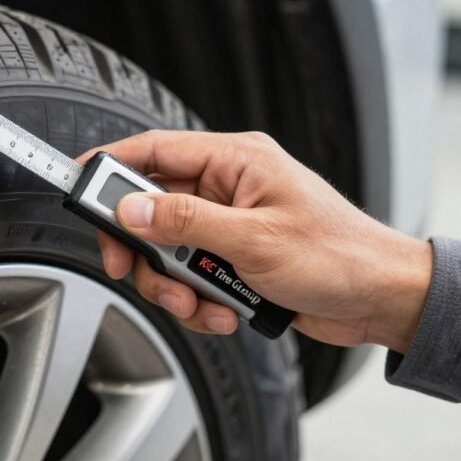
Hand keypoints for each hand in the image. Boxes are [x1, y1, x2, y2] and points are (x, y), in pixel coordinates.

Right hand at [78, 130, 432, 352]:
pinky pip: (190, 275)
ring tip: (200, 302)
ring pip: (167, 249)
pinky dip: (198, 299)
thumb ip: (185, 221)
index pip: (156, 150)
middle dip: (143, 247)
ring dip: (174, 284)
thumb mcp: (254, 239)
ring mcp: (229, 224)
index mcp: (235, 160)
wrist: (383, 299)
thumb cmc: (341, 256)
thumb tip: (131, 208)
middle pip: (151, 208)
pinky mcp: (233, 258)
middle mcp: (227, 187)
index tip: (77, 180)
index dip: (112, 165)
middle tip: (132, 267)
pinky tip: (223, 310)